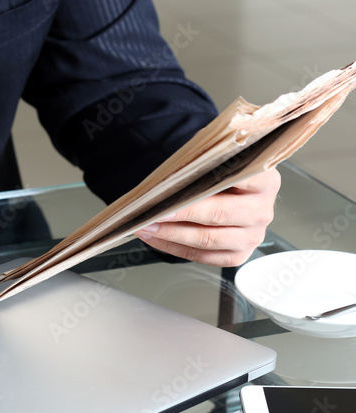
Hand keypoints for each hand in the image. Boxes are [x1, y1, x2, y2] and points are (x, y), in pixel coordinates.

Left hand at [134, 168, 280, 265]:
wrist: (234, 187)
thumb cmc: (223, 170)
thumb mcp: (218, 155)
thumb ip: (203, 160)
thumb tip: (170, 176)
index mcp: (264, 181)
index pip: (236, 181)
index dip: (202, 186)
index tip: (173, 189)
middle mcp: (262, 210)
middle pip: (219, 214)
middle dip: (180, 213)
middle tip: (153, 211)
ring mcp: (252, 236)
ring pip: (209, 240)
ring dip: (172, 234)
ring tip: (147, 226)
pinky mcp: (238, 254)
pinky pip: (204, 257)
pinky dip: (175, 248)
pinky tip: (156, 238)